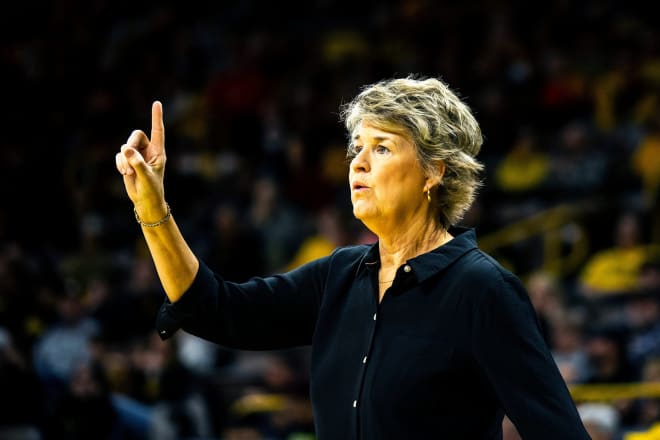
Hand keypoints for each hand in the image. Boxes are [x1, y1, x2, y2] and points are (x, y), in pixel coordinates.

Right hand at [115, 101, 167, 219]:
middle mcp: (148, 151)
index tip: (157, 103)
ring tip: (129, 173)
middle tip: (128, 155)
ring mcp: (137, 156)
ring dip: (124, 159)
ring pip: (125, 146)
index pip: (158, 131)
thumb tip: (126, 149)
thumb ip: (137, 163)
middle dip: (130, 144)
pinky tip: (125, 173)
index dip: (156, 117)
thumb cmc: (152, 190)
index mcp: (158, 152)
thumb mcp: (146, 176)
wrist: (145, 201)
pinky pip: (119, 156)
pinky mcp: (127, 162)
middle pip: (136, 135)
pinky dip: (119, 163)